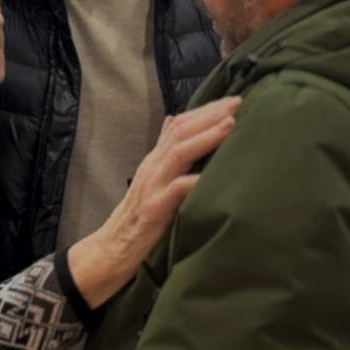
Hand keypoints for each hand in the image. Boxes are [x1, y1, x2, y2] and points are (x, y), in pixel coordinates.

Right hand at [68, 96, 240, 307]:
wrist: (112, 248)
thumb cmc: (138, 217)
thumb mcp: (152, 181)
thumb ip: (165, 154)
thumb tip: (174, 122)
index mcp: (154, 160)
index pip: (178, 125)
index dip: (205, 110)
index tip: (231, 101)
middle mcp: (152, 167)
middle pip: (180, 131)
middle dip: (210, 115)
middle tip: (237, 103)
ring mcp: (152, 186)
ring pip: (178, 152)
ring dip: (206, 137)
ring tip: (229, 125)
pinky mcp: (154, 209)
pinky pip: (176, 189)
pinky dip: (197, 180)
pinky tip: (216, 174)